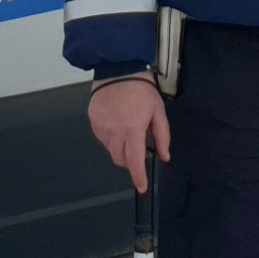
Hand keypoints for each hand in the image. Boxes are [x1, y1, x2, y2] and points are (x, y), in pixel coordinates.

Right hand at [88, 75, 171, 190]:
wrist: (117, 70)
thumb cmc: (140, 88)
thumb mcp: (158, 111)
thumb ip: (162, 136)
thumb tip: (164, 155)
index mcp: (133, 129)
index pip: (135, 161)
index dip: (138, 177)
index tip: (142, 187)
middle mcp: (115, 131)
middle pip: (120, 159)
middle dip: (129, 161)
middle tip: (137, 151)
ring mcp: (101, 127)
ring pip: (110, 149)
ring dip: (120, 147)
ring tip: (127, 129)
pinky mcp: (93, 121)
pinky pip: (102, 138)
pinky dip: (111, 137)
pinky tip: (117, 122)